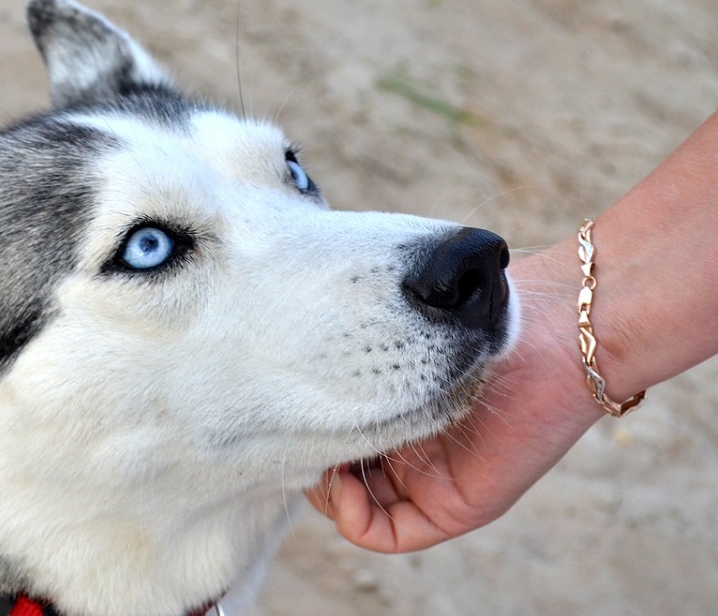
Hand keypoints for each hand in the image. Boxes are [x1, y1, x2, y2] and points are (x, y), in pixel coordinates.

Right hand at [308, 244, 601, 551]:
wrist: (557, 331)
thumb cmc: (483, 313)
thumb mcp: (406, 331)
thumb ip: (361, 351)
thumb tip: (292, 362)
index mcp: (398, 409)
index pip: (336, 437)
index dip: (310, 431)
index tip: (290, 406)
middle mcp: (410, 451)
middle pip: (340, 476)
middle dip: (313, 462)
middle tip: (298, 435)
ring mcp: (429, 481)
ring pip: (356, 508)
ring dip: (327, 491)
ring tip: (320, 456)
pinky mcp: (452, 506)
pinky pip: (386, 534)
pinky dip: (354, 518)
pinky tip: (345, 484)